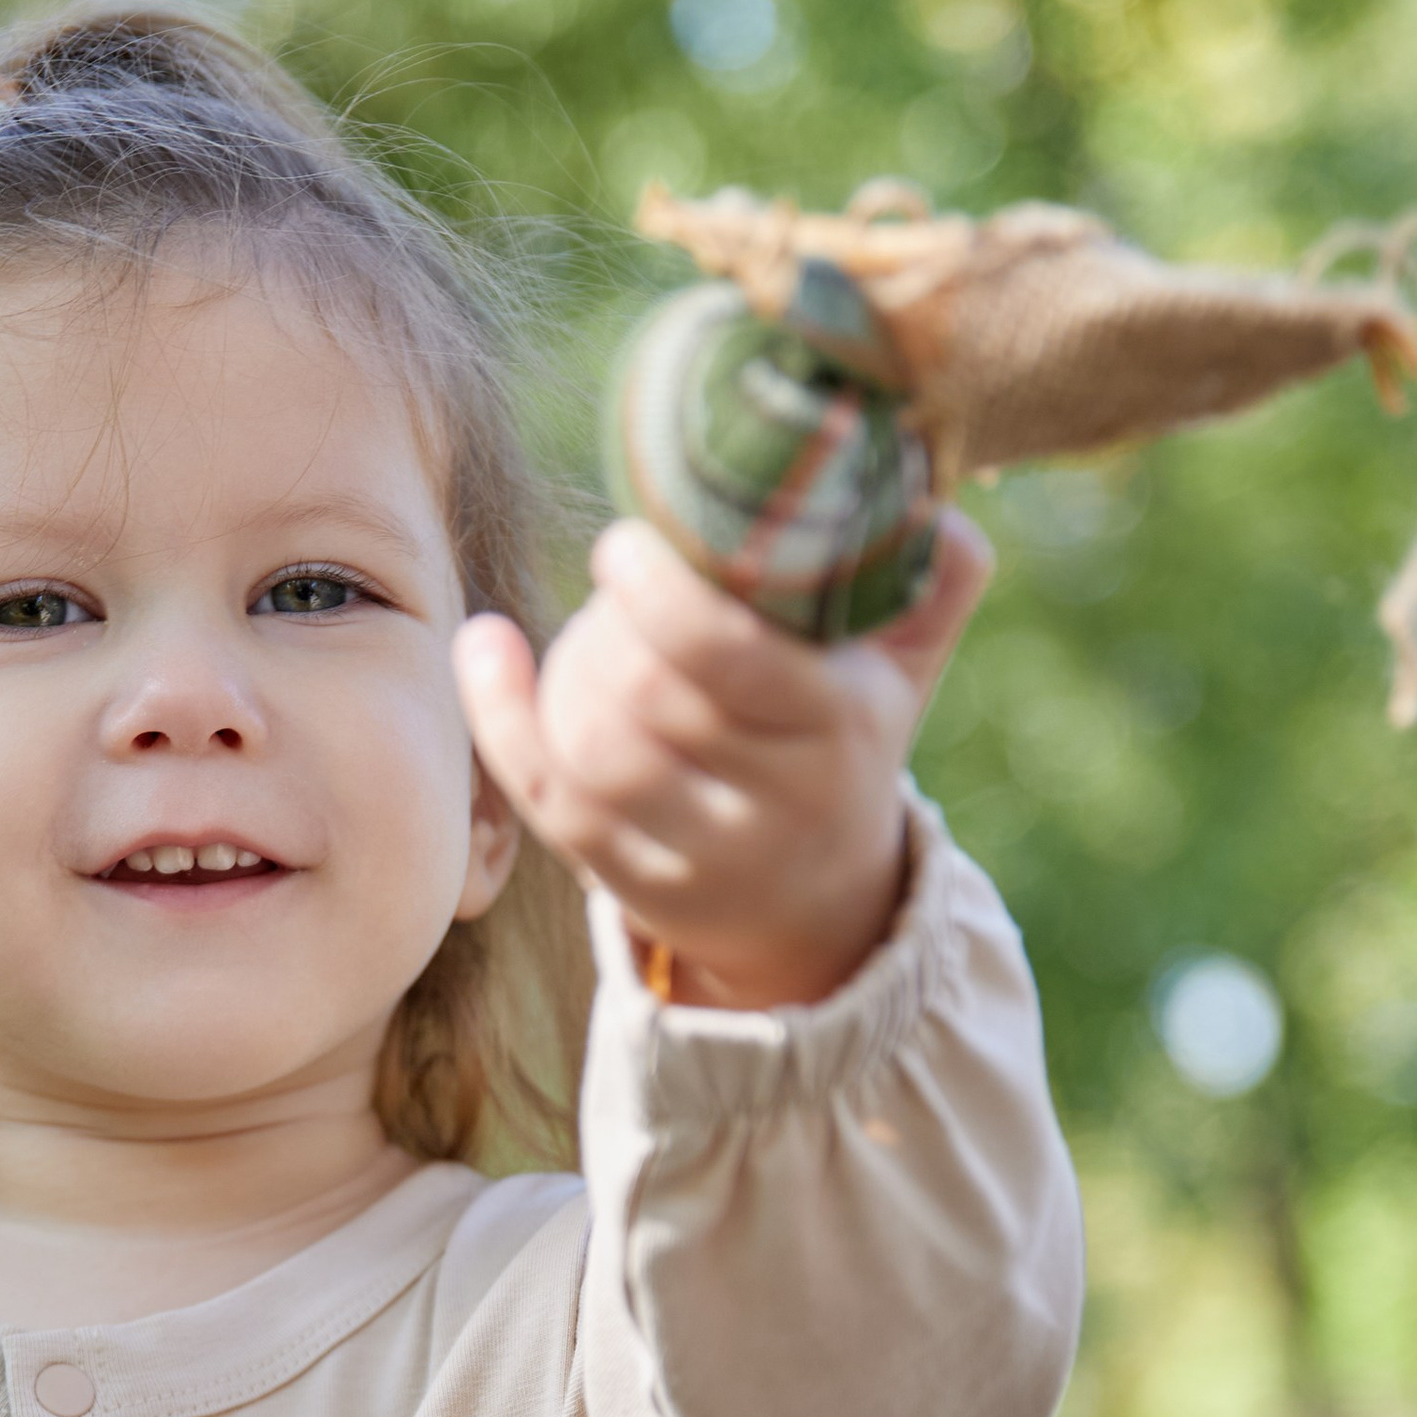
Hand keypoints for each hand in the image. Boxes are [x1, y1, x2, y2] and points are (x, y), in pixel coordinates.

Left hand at [454, 508, 992, 1009]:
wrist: (819, 911)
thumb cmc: (846, 749)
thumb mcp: (903, 672)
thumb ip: (931, 584)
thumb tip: (927, 504)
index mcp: (838, 729)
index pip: (728, 657)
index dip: (660, 592)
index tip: (630, 543)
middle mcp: (770, 803)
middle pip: (645, 696)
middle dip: (609, 621)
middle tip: (619, 583)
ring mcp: (694, 852)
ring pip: (591, 747)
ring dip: (564, 666)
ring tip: (587, 628)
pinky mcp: (626, 882)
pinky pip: (542, 795)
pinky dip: (498, 713)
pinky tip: (485, 645)